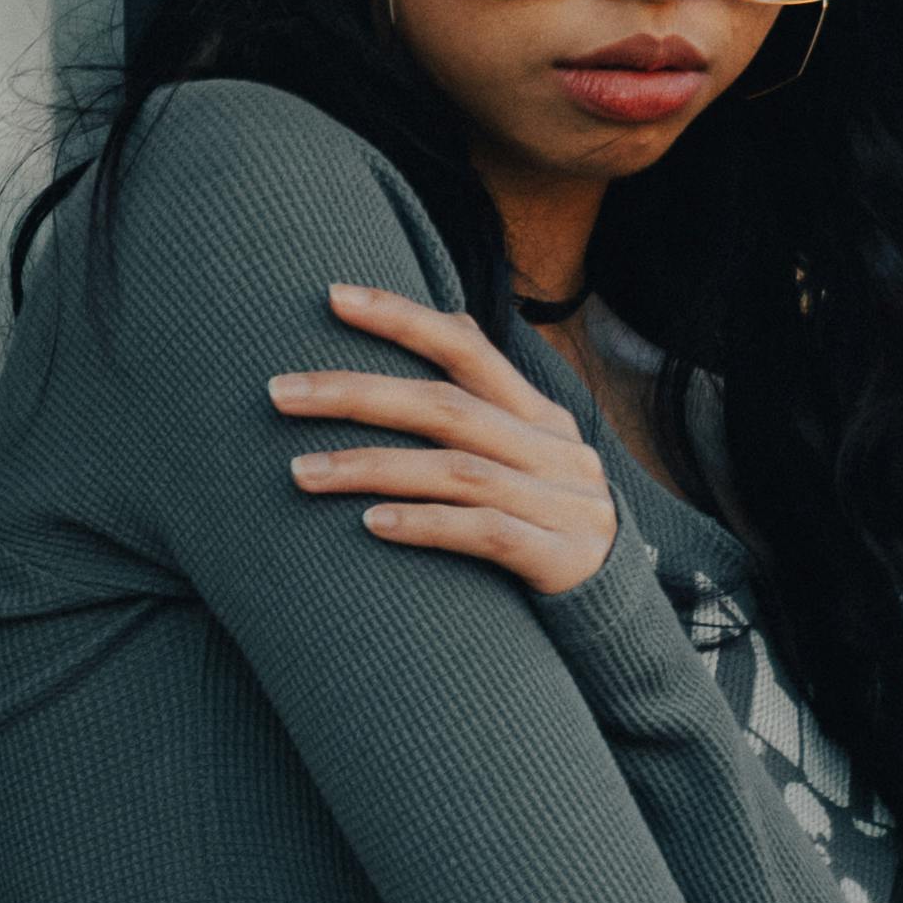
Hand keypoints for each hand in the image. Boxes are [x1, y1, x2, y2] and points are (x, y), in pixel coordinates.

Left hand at [268, 284, 619, 599]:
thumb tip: (448, 322)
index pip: (467, 348)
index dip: (403, 318)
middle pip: (444, 407)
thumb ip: (486, 402)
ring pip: (456, 471)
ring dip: (370, 468)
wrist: (622, 607)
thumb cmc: (550, 523)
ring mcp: (560, 504)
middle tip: (279, 393)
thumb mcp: (529, 455)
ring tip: (300, 471)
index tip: (332, 296)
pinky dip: (426, 524)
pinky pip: (485, 534)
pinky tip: (371, 524)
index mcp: (539, 416)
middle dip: (355, 394)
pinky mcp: (560, 559)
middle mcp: (551, 450)